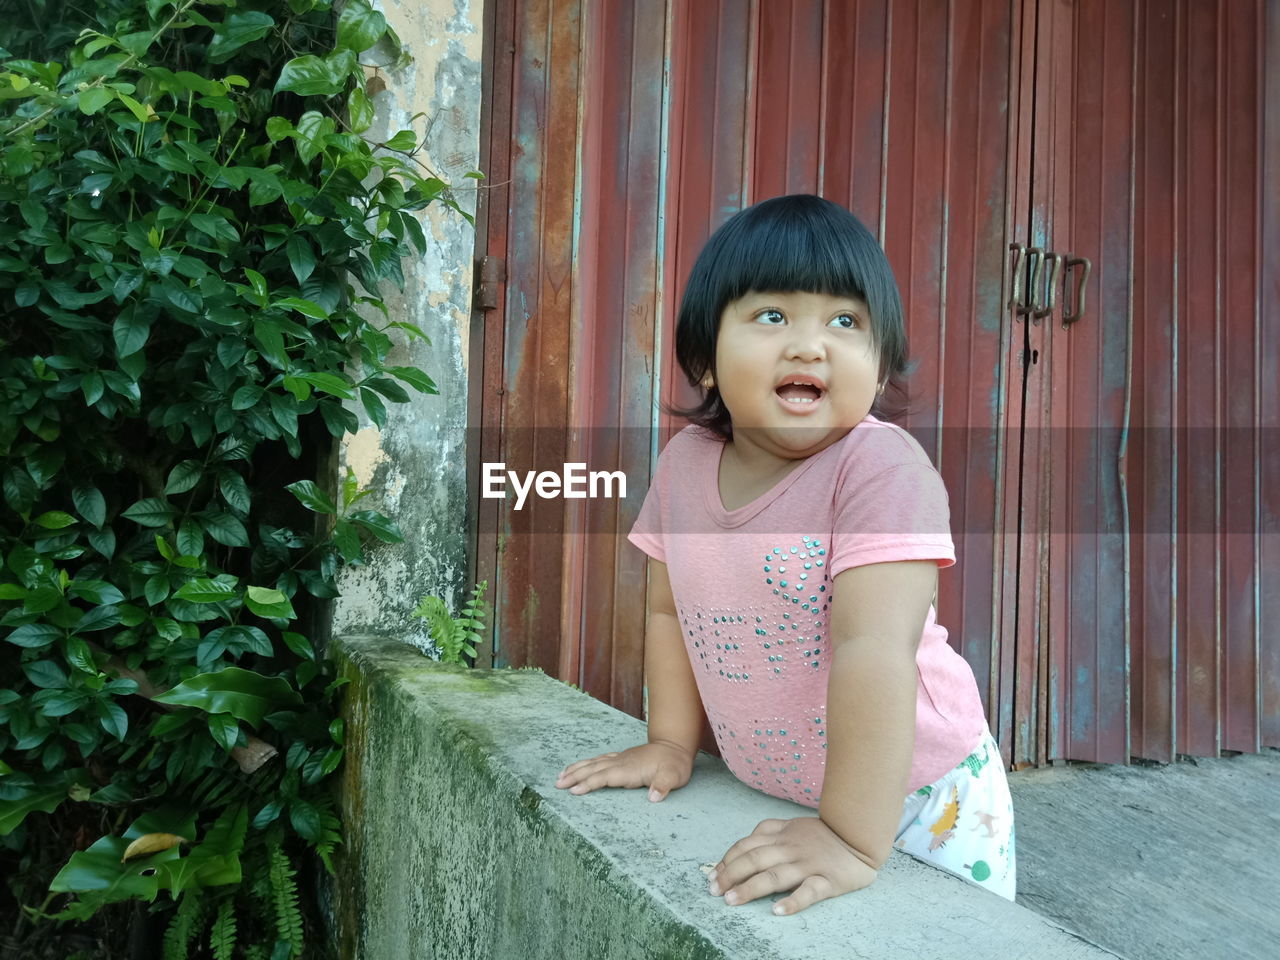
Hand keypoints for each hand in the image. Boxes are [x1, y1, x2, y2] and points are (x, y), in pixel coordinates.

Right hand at [554, 740, 693, 801]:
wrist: (675, 746)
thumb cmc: (675, 764)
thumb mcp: (674, 776)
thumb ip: (664, 786)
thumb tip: (654, 797)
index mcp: (630, 769)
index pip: (605, 777)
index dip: (589, 783)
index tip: (574, 790)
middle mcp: (621, 762)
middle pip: (593, 769)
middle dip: (574, 776)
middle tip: (557, 785)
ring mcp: (620, 759)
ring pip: (593, 763)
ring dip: (576, 769)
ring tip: (560, 777)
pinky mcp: (620, 758)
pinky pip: (598, 760)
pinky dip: (585, 764)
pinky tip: (578, 768)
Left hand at [708, 817, 877, 915]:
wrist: (860, 836)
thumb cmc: (825, 834)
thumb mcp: (794, 824)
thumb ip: (771, 829)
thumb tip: (747, 840)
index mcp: (782, 835)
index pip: (747, 845)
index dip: (727, 860)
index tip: (713, 876)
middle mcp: (791, 849)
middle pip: (755, 860)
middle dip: (731, 875)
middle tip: (715, 891)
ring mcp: (809, 865)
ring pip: (775, 876)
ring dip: (751, 888)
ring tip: (732, 900)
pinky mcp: (828, 881)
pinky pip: (809, 892)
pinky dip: (793, 901)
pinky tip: (777, 911)